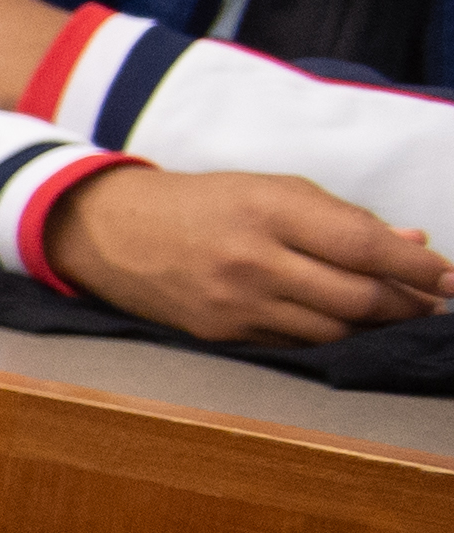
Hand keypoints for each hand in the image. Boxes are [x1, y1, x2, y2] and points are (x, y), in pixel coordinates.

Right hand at [44, 165, 453, 340]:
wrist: (112, 231)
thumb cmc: (202, 202)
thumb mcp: (271, 189)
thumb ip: (342, 217)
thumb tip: (411, 244)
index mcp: (270, 209)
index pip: (364, 246)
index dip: (417, 267)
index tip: (452, 277)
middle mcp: (253, 260)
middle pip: (357, 298)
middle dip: (407, 304)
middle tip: (434, 302)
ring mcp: (234, 302)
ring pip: (333, 329)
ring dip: (374, 324)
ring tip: (398, 314)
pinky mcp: (220, 333)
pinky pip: (296, 342)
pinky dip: (330, 334)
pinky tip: (344, 322)